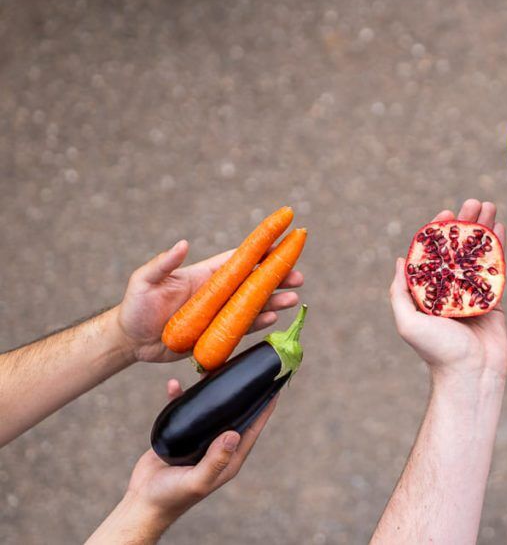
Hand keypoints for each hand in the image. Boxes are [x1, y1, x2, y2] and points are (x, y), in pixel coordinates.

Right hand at [91, 380, 277, 541]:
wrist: (143, 501)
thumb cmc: (172, 497)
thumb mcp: (197, 481)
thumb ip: (216, 461)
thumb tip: (234, 434)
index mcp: (230, 457)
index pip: (253, 427)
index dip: (265, 407)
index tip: (275, 385)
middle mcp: (219, 445)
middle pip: (235, 413)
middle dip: (241, 393)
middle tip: (246, 368)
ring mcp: (200, 439)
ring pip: (211, 409)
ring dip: (211, 390)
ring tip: (214, 369)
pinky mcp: (181, 434)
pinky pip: (184, 410)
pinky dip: (180, 397)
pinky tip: (174, 385)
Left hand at [117, 240, 303, 362]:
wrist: (132, 341)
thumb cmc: (136, 306)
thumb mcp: (144, 281)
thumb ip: (163, 263)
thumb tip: (183, 244)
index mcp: (207, 275)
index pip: (240, 259)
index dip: (262, 250)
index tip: (284, 241)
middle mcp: (219, 293)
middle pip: (255, 282)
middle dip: (278, 277)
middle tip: (299, 277)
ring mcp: (221, 314)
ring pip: (254, 305)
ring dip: (274, 301)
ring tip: (293, 299)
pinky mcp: (219, 335)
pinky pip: (243, 328)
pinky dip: (259, 323)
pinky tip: (273, 318)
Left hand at [390, 200, 506, 378]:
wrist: (471, 376)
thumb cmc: (438, 352)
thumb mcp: (408, 322)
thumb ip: (400, 292)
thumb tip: (400, 260)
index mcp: (429, 291)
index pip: (434, 252)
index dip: (440, 229)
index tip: (448, 212)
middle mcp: (450, 288)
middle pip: (459, 247)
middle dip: (467, 222)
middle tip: (475, 200)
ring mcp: (473, 292)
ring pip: (479, 253)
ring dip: (484, 228)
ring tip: (492, 205)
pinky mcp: (494, 300)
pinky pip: (496, 269)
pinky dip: (499, 247)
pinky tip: (502, 228)